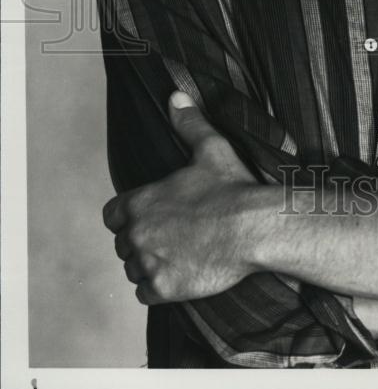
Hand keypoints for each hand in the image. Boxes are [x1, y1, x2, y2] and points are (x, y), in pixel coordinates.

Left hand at [102, 91, 260, 304]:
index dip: (129, 216)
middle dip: (142, 241)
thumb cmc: (232, 187)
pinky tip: (180, 274)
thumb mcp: (211, 148)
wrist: (254, 228)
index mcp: (140, 201)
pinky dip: (158, 287)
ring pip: (133, 269)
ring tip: (177, 255)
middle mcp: (137, 234)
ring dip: (149, 265)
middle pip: (124, 243)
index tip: (152, 216)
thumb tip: (176, 96)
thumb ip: (188, 123)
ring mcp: (149, 263)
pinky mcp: (163, 288)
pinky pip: (145, 293)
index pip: (112, 215)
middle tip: (172, 236)